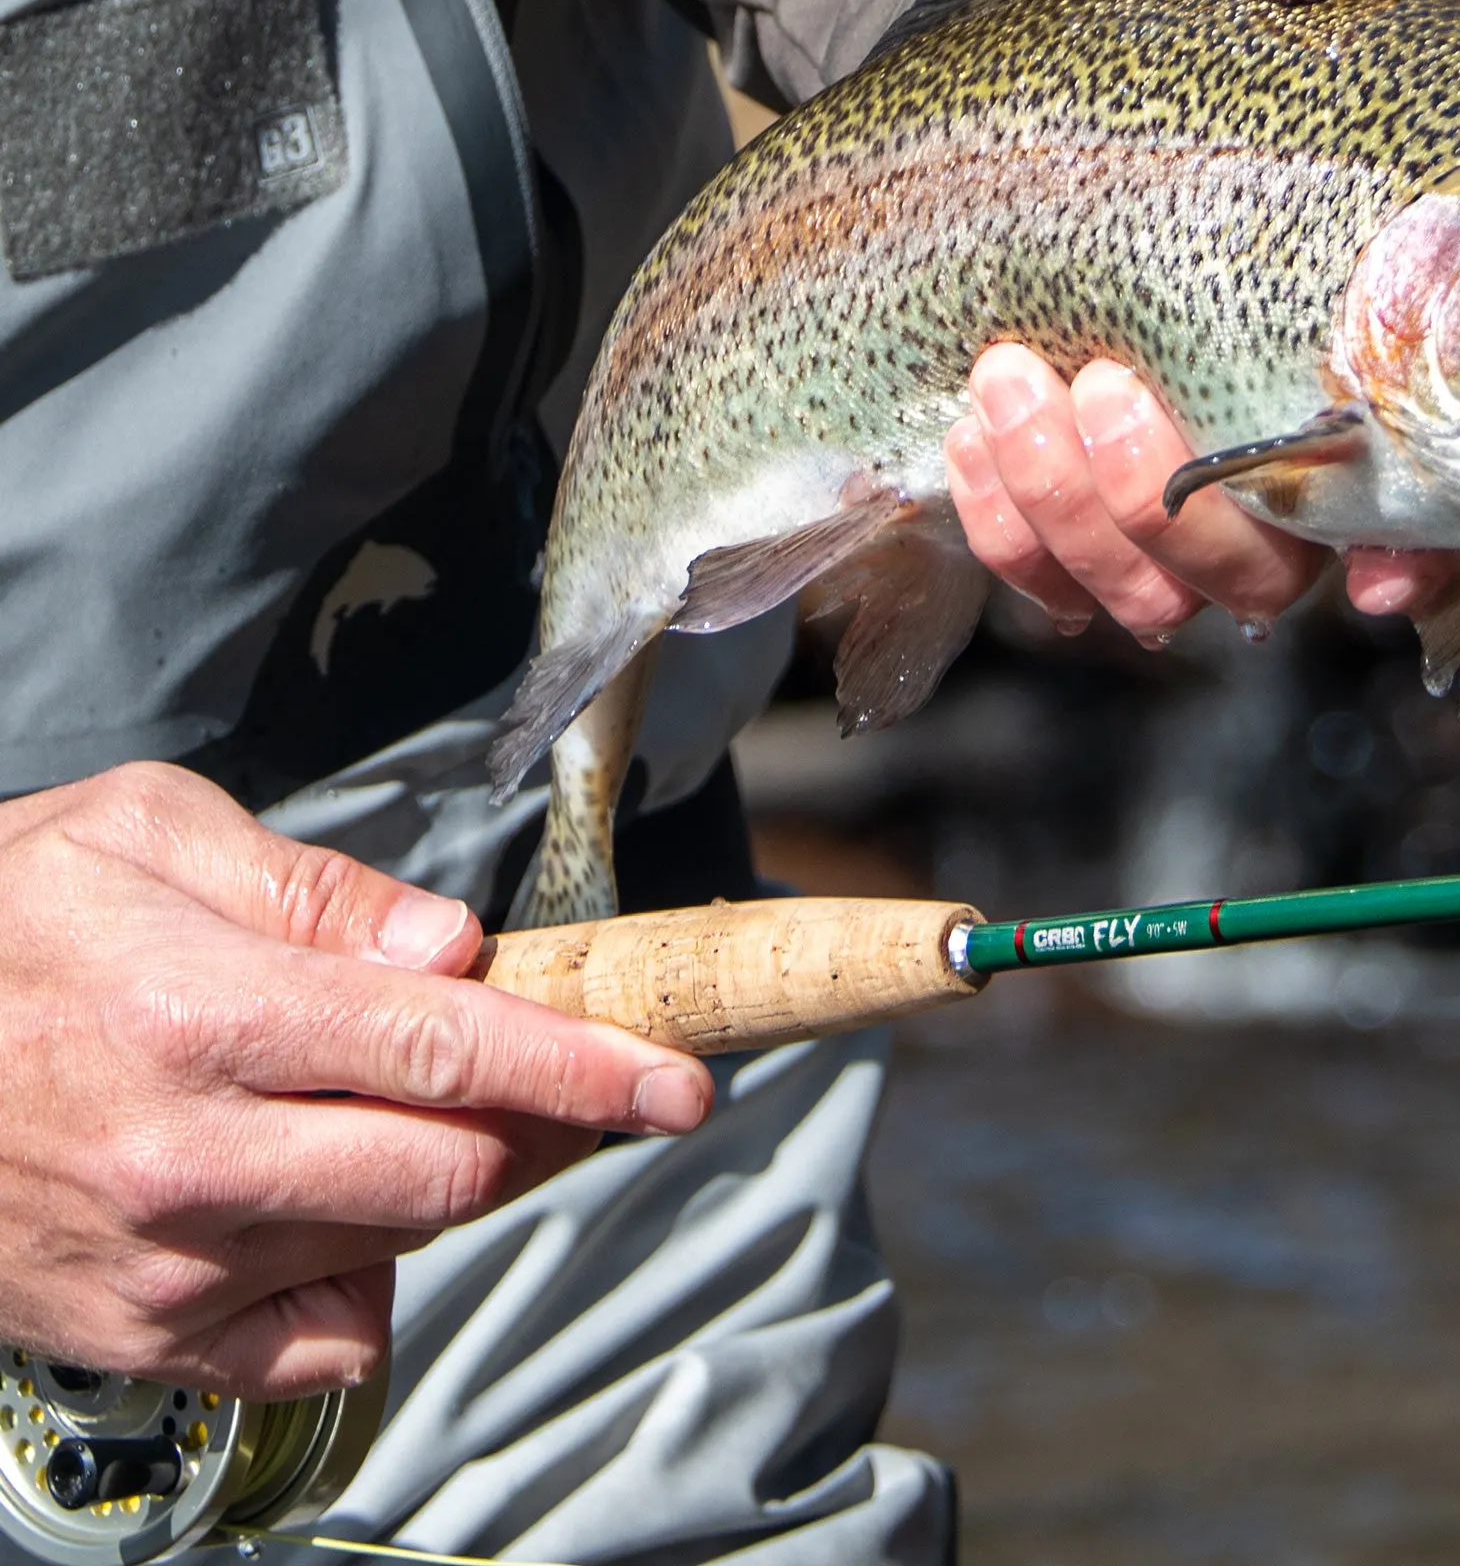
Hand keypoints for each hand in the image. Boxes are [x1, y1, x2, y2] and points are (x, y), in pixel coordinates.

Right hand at [0, 763, 714, 1397]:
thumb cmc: (5, 919)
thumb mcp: (147, 834)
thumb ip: (318, 892)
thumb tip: (454, 948)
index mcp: (207, 1013)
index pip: (447, 1051)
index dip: (587, 1068)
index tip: (681, 1082)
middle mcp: (192, 1157)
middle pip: (451, 1172)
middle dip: (544, 1121)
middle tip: (564, 1066)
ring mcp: (167, 1265)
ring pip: (401, 1243)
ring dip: (451, 1176)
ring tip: (399, 1101)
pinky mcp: (143, 1336)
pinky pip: (327, 1335)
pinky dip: (371, 1273)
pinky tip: (332, 1195)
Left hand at [944, 0, 1453, 641]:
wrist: (1092, 94)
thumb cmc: (1231, 50)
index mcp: (1386, 371)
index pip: (1448, 520)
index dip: (1423, 570)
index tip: (1377, 570)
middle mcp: (1297, 464)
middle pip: (1265, 579)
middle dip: (1175, 512)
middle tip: (1107, 381)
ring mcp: (1183, 500)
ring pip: (1151, 595)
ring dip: (1076, 513)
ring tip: (1008, 381)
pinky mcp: (1076, 511)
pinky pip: (1046, 580)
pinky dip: (1008, 526)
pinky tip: (971, 426)